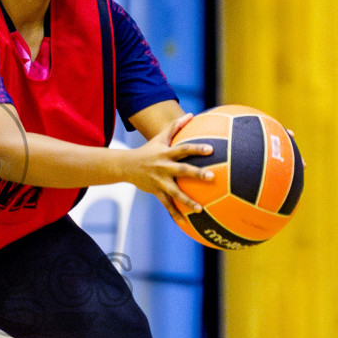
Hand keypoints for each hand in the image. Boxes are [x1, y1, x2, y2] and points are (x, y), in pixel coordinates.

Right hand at [123, 112, 214, 232]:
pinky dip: (175, 214)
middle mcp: (164, 167)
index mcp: (166, 154)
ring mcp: (160, 181)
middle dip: (196, 174)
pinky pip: (167, 205)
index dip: (196, 149)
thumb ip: (176, 126)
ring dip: (187, 201)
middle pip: (182, 170)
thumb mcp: (160, 137)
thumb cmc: (148, 149)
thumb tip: (191, 114)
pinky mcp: (156, 192)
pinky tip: (186, 224)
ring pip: (175, 193)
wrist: (126, 166)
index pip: (184, 149)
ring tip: (200, 209)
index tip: (211, 150)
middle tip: (212, 177)